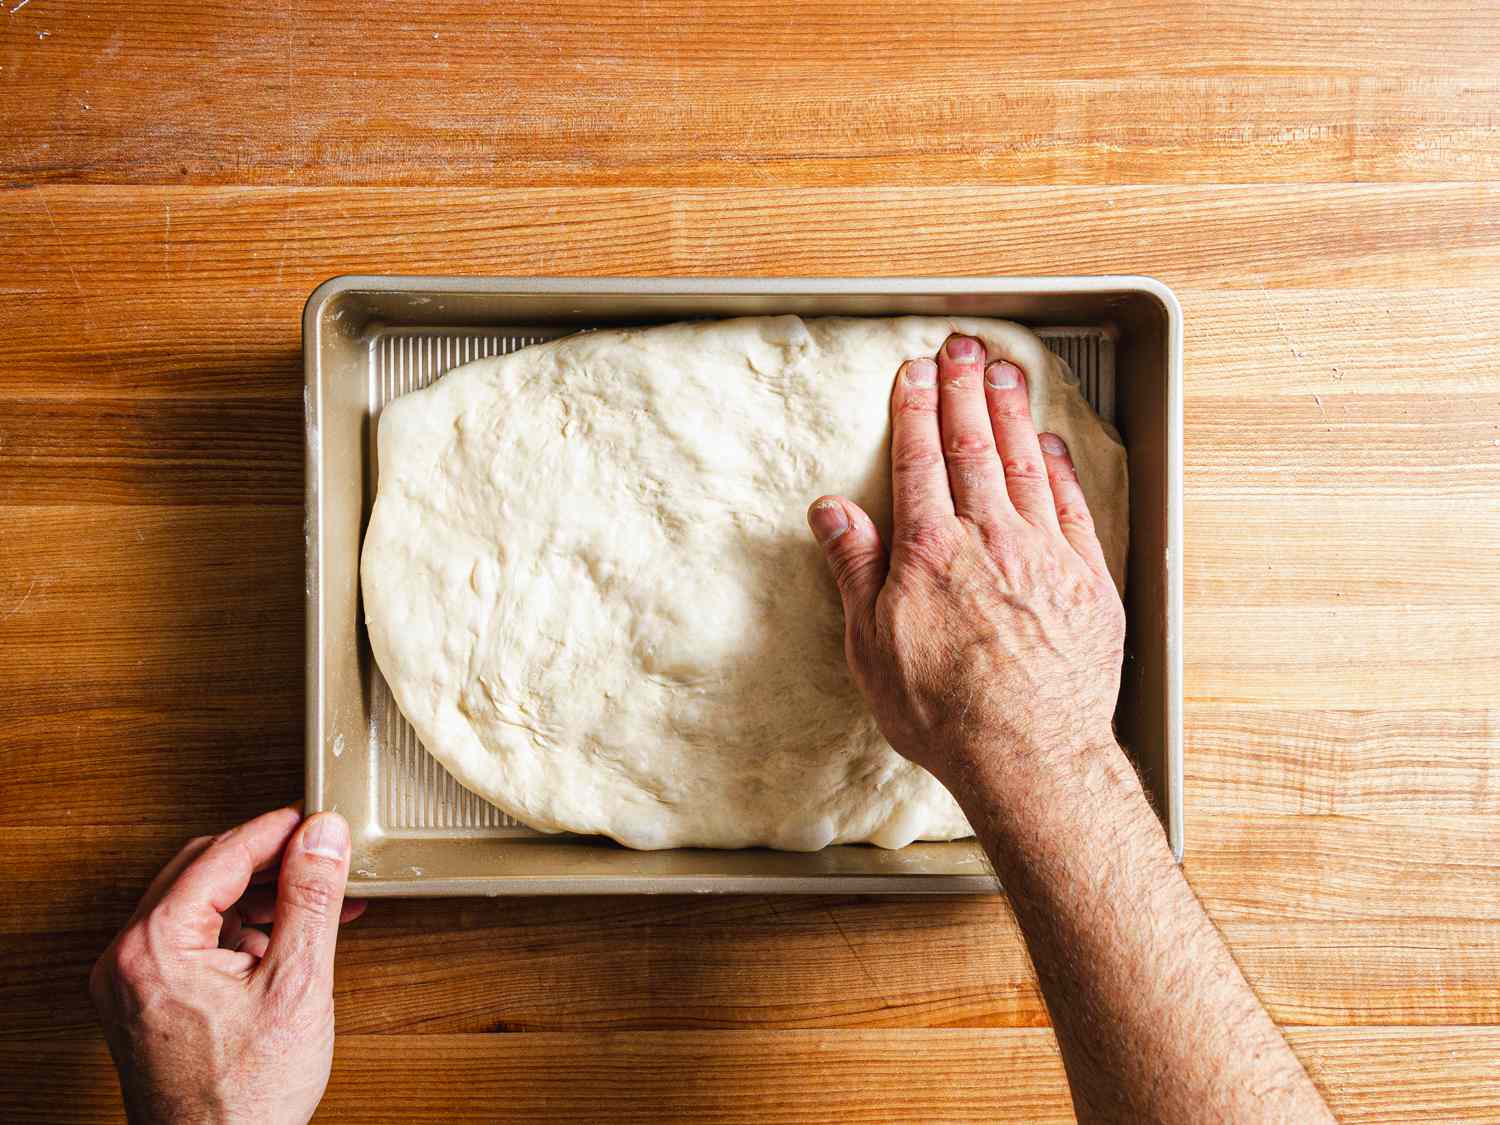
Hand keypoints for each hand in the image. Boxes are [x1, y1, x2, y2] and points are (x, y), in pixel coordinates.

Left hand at [90, 807, 365, 1124]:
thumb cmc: (246, 1099)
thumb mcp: (297, 983)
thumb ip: (310, 898)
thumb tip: (321, 836)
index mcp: (155, 946)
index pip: (221, 853)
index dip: (277, 831)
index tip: (318, 822)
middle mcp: (127, 958)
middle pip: (202, 870)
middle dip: (268, 860)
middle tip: (320, 857)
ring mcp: (129, 983)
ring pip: (197, 903)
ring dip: (256, 895)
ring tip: (314, 905)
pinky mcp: (143, 1002)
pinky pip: (190, 939)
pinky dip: (237, 929)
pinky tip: (282, 942)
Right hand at [806, 334, 1125, 790]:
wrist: (1029, 755)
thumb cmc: (944, 713)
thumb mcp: (871, 646)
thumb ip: (855, 568)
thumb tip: (832, 511)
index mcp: (930, 552)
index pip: (919, 461)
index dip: (916, 409)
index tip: (916, 373)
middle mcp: (988, 540)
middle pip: (972, 448)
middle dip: (964, 391)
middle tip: (962, 349)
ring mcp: (1044, 556)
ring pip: (1023, 466)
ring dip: (1011, 414)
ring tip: (1004, 373)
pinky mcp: (1088, 582)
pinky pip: (1071, 508)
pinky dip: (1058, 470)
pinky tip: (1050, 445)